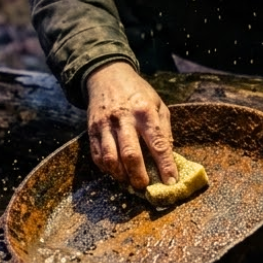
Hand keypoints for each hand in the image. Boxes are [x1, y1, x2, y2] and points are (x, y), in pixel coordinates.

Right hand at [85, 61, 177, 188]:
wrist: (107, 75)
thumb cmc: (137, 93)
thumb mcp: (158, 104)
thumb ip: (164, 130)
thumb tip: (169, 158)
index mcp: (145, 111)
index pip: (158, 144)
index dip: (165, 166)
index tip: (171, 182)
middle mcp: (124, 118)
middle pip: (131, 155)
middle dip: (139, 176)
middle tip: (145, 187)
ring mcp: (105, 124)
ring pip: (111, 158)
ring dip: (121, 175)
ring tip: (129, 181)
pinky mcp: (91, 130)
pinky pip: (97, 156)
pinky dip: (107, 168)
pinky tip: (116, 171)